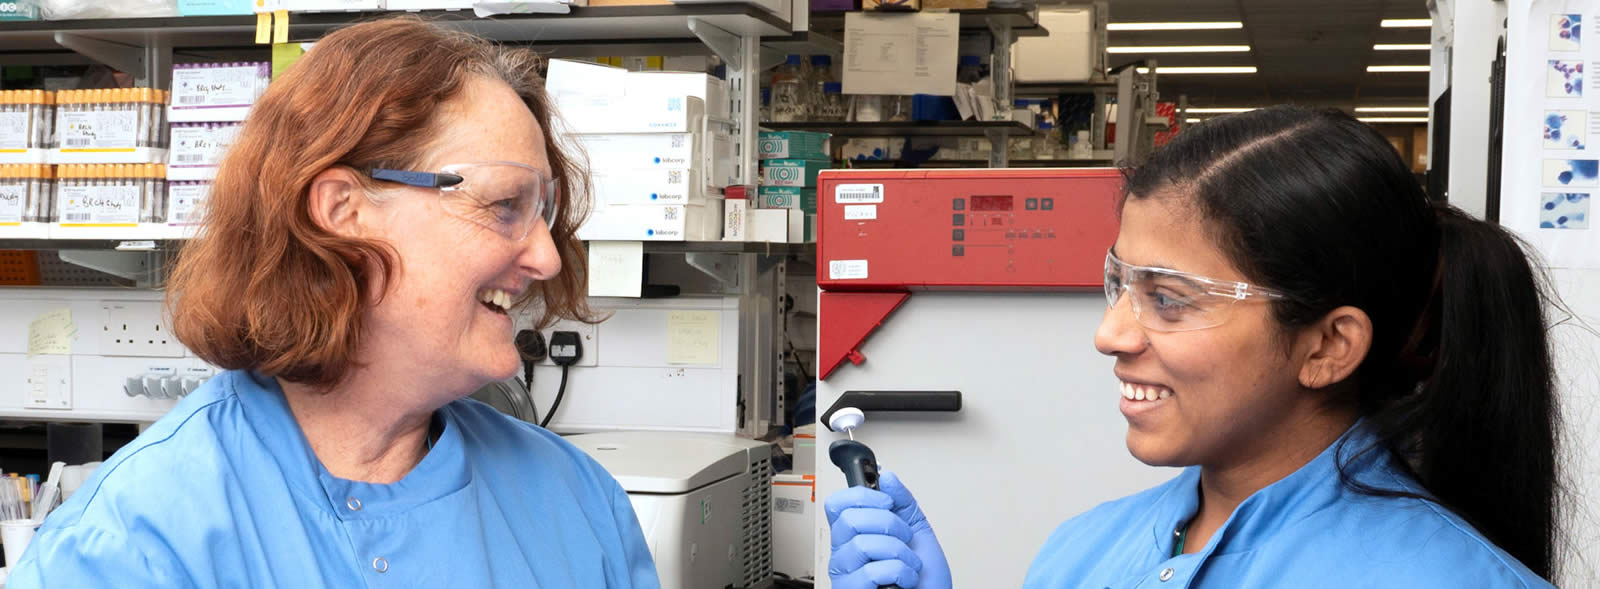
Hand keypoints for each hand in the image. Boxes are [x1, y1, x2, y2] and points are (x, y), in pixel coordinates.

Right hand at [825, 471, 951, 588]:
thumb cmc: (925, 578)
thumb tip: (887, 477)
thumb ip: (902, 502)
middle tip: (904, 538)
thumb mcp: (918, 530)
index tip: (886, 502)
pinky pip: (871, 571)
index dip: (861, 496)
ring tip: (908, 564)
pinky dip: (900, 573)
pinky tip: (904, 580)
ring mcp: (846, 573)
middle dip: (889, 524)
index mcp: (854, 534)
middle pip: (849, 519)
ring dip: (899, 553)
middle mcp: (844, 552)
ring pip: (862, 544)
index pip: (837, 503)